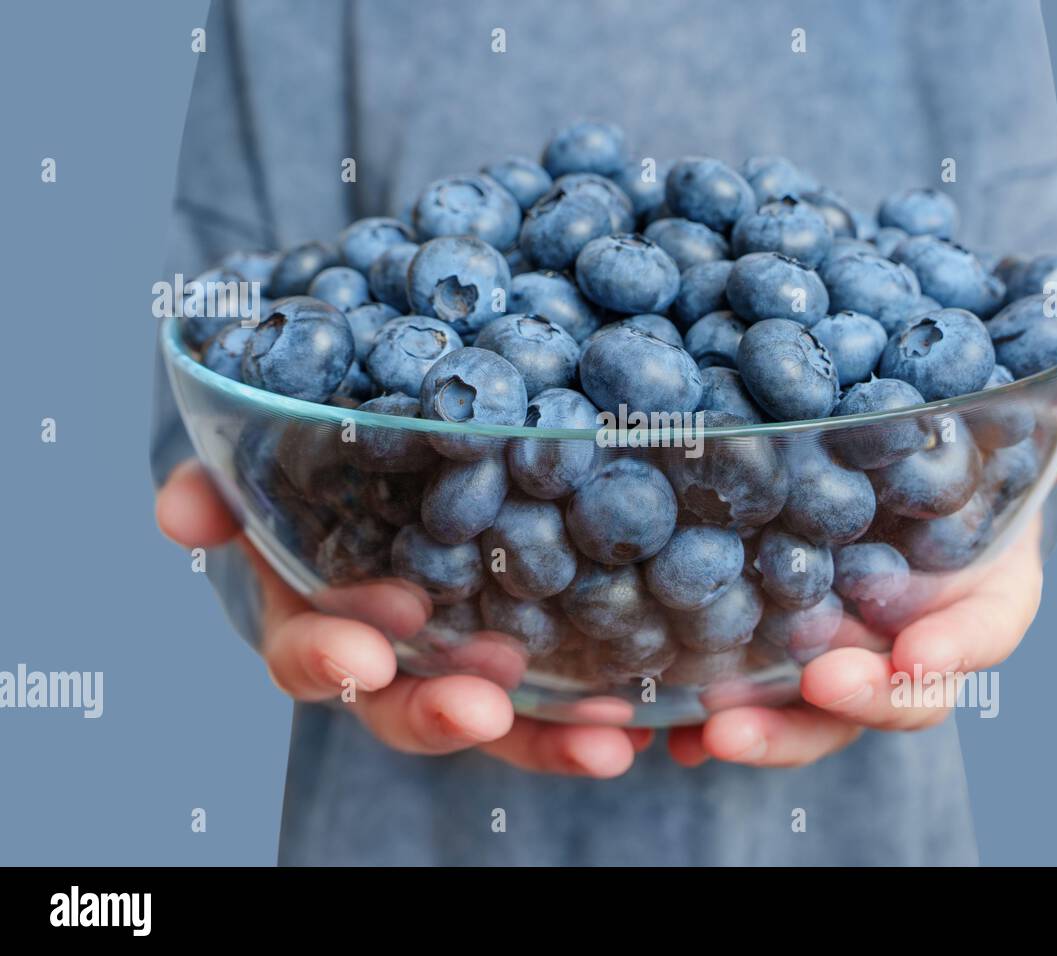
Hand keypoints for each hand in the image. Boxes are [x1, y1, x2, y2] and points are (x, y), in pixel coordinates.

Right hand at [156, 461, 649, 776]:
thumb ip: (222, 483)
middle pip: (407, 709)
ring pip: (499, 718)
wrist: (389, 464)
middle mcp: (393, 660)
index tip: (368, 650)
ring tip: (609, 737)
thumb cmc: (320, 470)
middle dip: (441, 715)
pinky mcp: (532, 656)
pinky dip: (600, 710)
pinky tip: (655, 716)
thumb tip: (178, 511)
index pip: (309, 657)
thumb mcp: (268, 465)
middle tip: (486, 710)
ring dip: (546, 736)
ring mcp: (462, 665)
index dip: (333, 658)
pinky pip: (566, 694)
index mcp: (320, 619)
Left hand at [667, 391, 1056, 768]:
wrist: (880, 489)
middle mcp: (908, 647)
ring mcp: (841, 663)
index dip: (955, 650)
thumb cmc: (949, 474)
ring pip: (814, 717)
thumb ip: (1051, 440)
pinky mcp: (774, 666)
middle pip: (896, 697)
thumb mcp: (994, 448)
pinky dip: (710, 727)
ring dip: (772, 731)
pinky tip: (670, 736)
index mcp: (973, 602)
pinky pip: (747, 705)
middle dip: (861, 699)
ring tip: (717, 731)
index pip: (980, 639)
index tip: (921, 654)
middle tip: (820, 682)